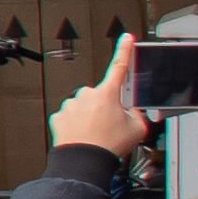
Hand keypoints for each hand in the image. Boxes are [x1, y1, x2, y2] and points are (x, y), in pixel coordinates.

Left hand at [53, 36, 151, 163]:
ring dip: (90, 116)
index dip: (124, 50)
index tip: (126, 38)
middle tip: (110, 125)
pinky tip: (83, 135)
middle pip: (101, 95)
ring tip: (96, 133)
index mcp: (108, 94)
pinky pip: (71, 116)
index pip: (119, 67)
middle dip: (106, 106)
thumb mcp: (137, 129)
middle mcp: (87, 95)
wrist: (84, 160)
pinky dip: (76, 124)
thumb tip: (135, 113)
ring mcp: (71, 105)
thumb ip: (138, 115)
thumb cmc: (108, 145)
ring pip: (84, 106)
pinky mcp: (59, 115)